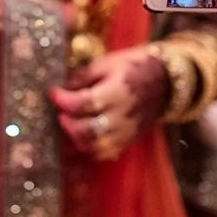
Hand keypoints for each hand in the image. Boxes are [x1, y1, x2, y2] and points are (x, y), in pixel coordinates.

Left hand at [49, 45, 167, 160]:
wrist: (163, 81)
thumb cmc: (132, 67)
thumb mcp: (107, 63)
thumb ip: (83, 76)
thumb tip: (62, 87)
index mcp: (116, 92)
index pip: (84, 103)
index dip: (63, 99)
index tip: (52, 92)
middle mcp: (121, 117)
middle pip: (87, 130)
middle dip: (67, 122)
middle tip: (59, 110)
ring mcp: (125, 132)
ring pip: (94, 147)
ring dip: (75, 138)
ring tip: (68, 123)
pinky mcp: (127, 140)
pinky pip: (104, 152)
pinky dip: (88, 147)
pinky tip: (80, 135)